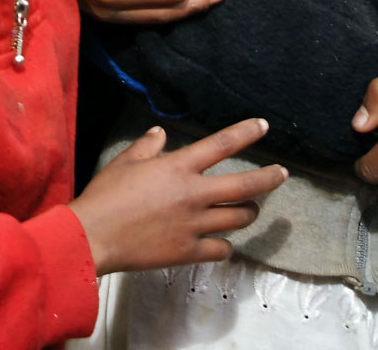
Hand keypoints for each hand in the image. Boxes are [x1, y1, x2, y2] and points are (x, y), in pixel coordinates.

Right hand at [71, 119, 287, 272]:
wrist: (96, 235)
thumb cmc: (107, 194)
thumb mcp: (125, 162)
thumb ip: (147, 146)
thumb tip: (160, 133)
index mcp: (178, 167)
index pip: (221, 144)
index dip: (245, 133)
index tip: (263, 127)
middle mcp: (193, 194)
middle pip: (244, 185)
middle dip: (268, 178)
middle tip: (281, 174)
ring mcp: (195, 225)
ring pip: (238, 218)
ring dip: (248, 211)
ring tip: (250, 209)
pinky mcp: (190, 252)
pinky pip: (221, 249)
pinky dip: (225, 245)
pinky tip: (223, 242)